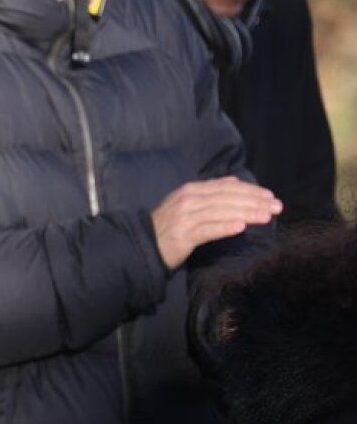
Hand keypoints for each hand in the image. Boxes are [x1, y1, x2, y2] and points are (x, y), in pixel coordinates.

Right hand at [151, 177, 279, 269]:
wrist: (146, 242)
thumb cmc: (171, 223)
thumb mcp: (188, 201)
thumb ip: (210, 191)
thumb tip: (234, 181)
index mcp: (191, 190)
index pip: (225, 187)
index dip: (249, 190)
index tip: (269, 196)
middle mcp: (189, 200)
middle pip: (226, 198)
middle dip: (253, 201)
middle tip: (277, 207)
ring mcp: (185, 217)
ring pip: (220, 212)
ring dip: (245, 213)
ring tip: (266, 216)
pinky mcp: (184, 235)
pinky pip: (207, 230)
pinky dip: (224, 227)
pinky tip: (240, 227)